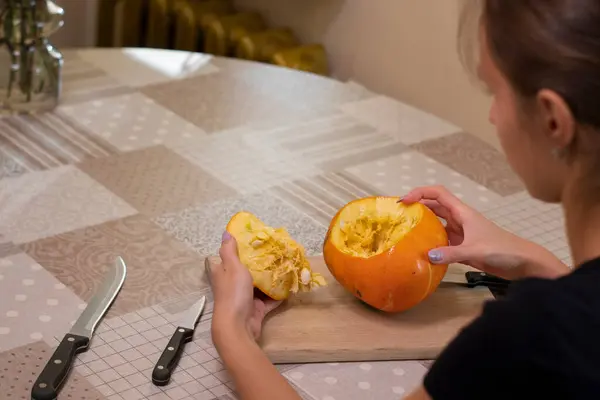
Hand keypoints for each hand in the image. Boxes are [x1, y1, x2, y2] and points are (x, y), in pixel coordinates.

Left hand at [207, 232, 281, 342]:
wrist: (238, 326)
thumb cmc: (233, 293)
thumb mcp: (232, 266)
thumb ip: (230, 250)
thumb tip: (226, 232)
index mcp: (223, 273)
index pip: (230, 258)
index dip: (241, 250)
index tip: (256, 242)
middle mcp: (232, 285)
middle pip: (247, 271)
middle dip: (260, 265)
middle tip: (276, 253)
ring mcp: (245, 298)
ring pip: (259, 286)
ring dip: (271, 280)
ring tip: (286, 267)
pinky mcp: (256, 310)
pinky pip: (269, 300)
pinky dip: (277, 295)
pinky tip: (289, 287)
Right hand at [401, 186, 568, 279]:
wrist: (522, 262)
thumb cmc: (503, 249)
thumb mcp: (475, 251)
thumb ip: (451, 253)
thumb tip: (427, 255)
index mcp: (462, 213)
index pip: (438, 194)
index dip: (420, 192)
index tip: (404, 201)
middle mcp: (459, 219)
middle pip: (433, 207)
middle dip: (416, 207)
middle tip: (398, 215)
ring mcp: (460, 233)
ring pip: (436, 223)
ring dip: (422, 224)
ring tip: (404, 230)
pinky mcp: (462, 246)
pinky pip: (441, 241)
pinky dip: (430, 243)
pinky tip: (420, 250)